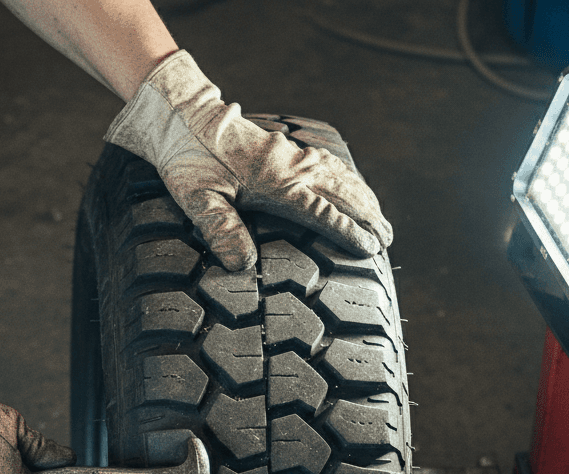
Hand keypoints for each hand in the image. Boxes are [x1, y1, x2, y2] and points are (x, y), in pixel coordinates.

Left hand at [104, 50, 392, 271]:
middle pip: (341, 193)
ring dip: (362, 196)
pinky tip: (351, 183)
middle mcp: (289, 166)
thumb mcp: (196, 197)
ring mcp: (289, 154)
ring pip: (338, 176)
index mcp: (275, 183)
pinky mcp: (283, 147)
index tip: (371, 248)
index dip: (348, 232)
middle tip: (388, 240)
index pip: (322, 212)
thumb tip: (243, 264)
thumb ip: (220, 229)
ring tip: (381, 217)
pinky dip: (346, 175)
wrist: (180, 115)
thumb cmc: (186, 158)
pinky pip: (325, 161)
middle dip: (367, 216)